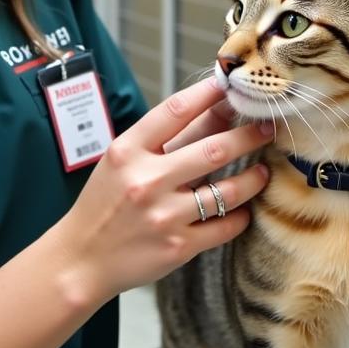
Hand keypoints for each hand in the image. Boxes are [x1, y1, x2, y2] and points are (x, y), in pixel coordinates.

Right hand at [56, 76, 270, 304]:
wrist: (81, 259)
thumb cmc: (103, 203)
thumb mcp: (120, 162)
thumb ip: (161, 140)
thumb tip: (212, 111)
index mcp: (127, 151)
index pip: (175, 111)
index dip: (209, 96)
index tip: (231, 88)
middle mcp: (146, 180)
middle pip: (214, 149)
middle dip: (249, 135)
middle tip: (266, 127)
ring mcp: (164, 215)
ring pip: (228, 190)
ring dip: (254, 178)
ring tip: (262, 171)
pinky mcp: (178, 246)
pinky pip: (225, 226)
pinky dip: (241, 215)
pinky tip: (244, 208)